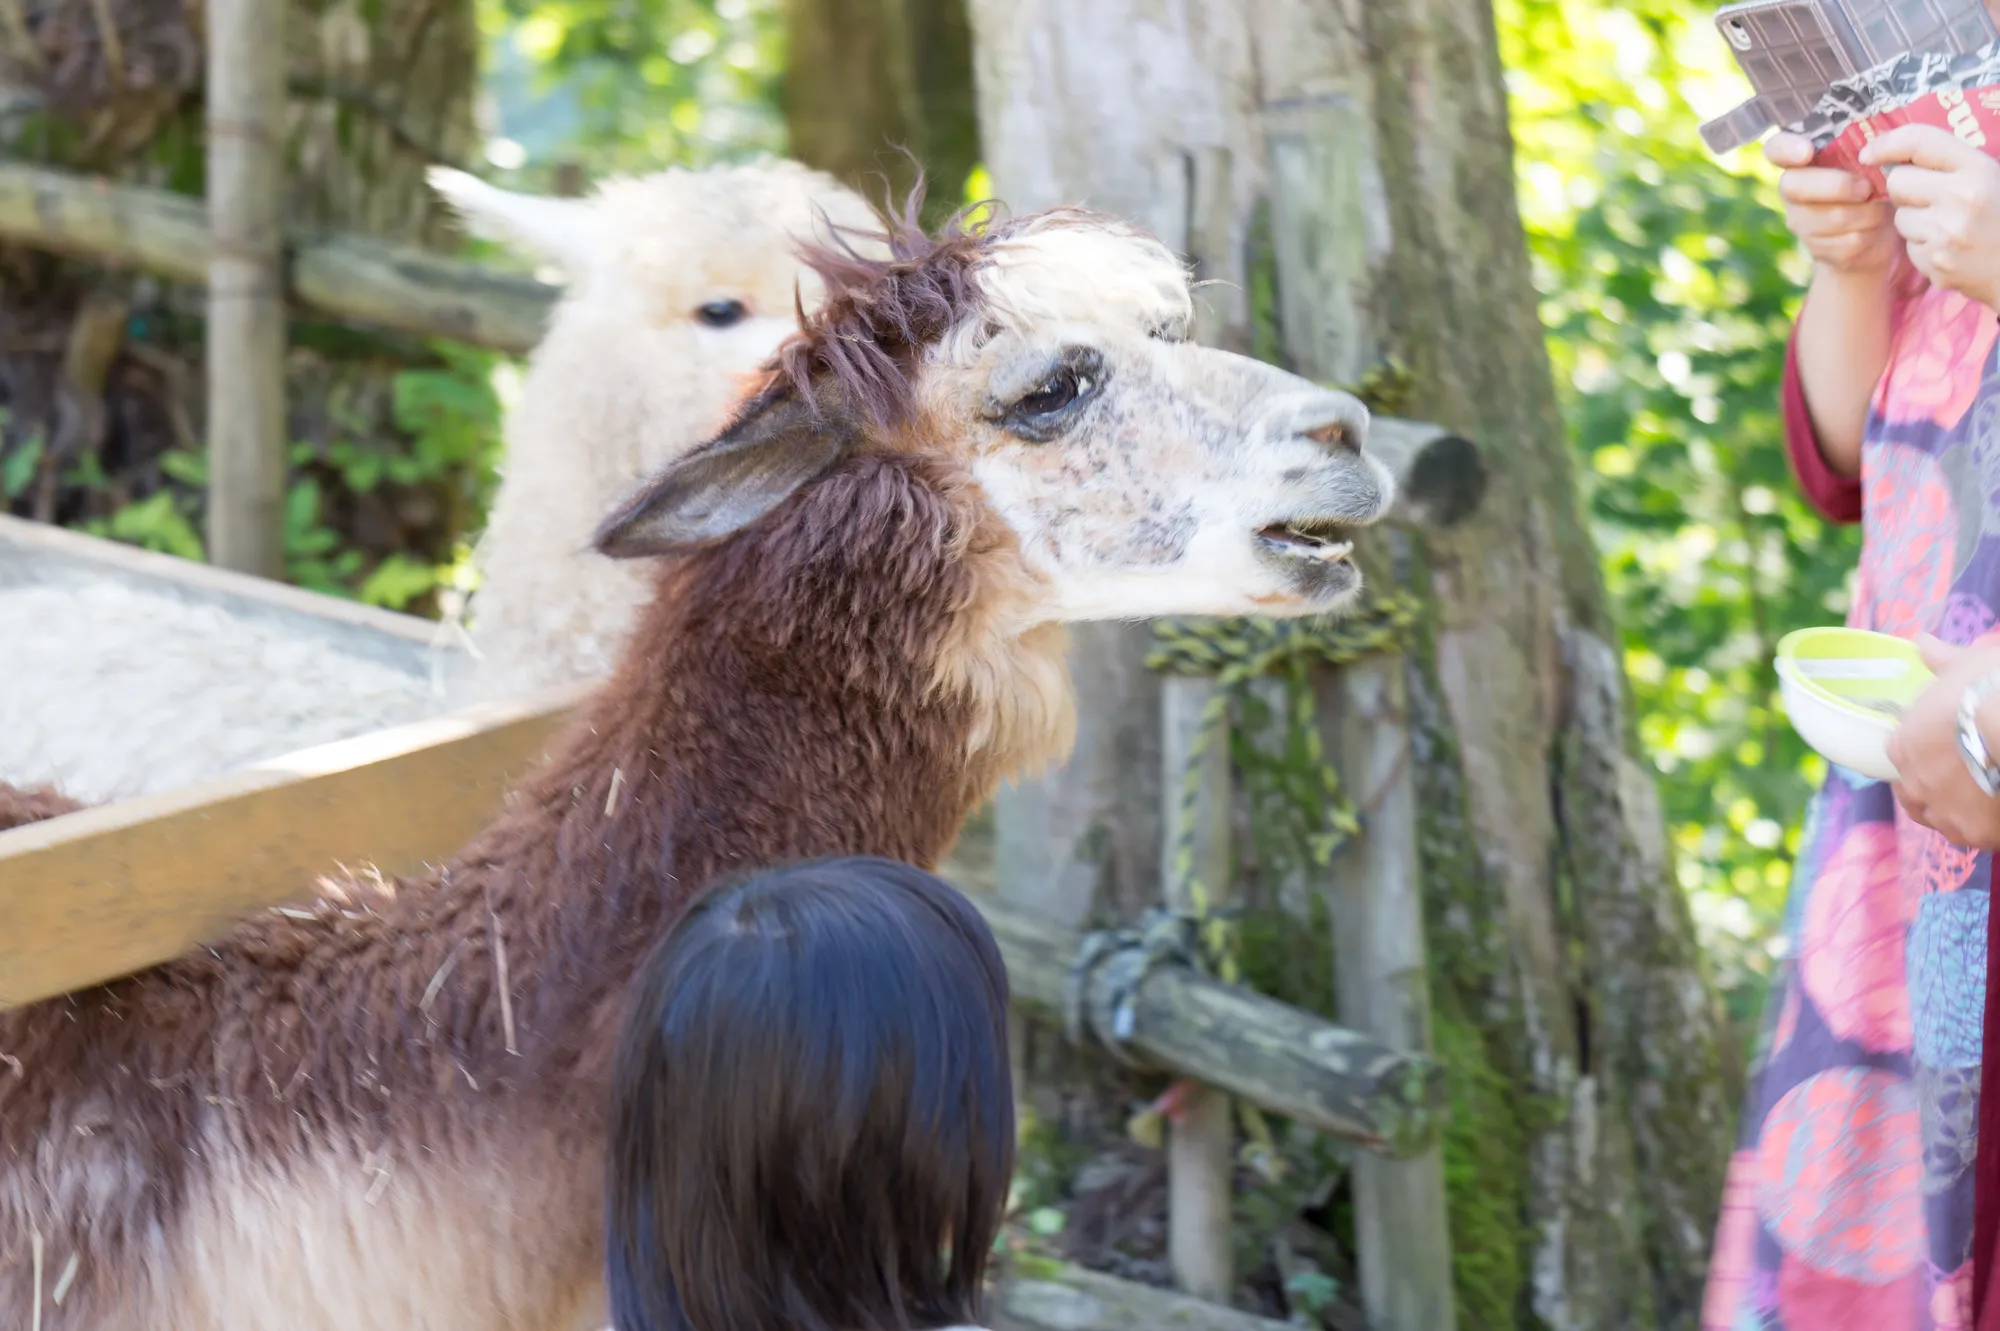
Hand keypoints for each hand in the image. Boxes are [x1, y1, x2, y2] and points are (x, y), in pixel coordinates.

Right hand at [1767, 130, 1899, 274]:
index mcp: (1802, 160)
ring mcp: (1801, 222)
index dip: (1785, 149)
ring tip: (1876, 207)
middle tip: (1866, 187)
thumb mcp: (1873, 159)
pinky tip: (1872, 229)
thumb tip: (1879, 147)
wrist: (1879, 231)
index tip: (1806, 152)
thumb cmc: (1875, 181)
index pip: (1776, 148)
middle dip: (1838, 186)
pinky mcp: (1817, 249)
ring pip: (1833, 216)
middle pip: (1795, 186)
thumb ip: (1869, 148)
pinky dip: (1869, 233)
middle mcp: (1792, 190)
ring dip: (1866, 212)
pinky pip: (1847, 241)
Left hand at [1861, 124, 1999, 309]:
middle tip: (1929, 197)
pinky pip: (1909, 247)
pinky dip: (1923, 247)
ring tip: (1949, 226)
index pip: (1919, 141)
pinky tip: (1950, 248)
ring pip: (1899, 217)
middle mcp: (1961, 197)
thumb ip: (1952, 164)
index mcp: (1978, 169)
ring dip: (1915, 221)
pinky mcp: (1934, 263)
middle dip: (1905, 188)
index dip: (1887, 143)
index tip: (1868, 153)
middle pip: (1897, 182)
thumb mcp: (1991, 177)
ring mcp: (1946, 233)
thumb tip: (1894, 154)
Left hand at [1886, 635, 1999, 846]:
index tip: (1944, 745)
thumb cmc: (1992, 687)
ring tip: (1984, 800)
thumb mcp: (1968, 664)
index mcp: (1903, 745)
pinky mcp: (1979, 835)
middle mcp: (1915, 784)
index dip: (1924, 751)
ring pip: (1945, 821)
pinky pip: (1979, 838)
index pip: (1902, 755)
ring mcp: (1946, 813)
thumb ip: (1943, 659)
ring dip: (1959, 812)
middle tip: (1967, 777)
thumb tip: (1923, 642)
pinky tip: (1999, 815)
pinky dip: (1990, 828)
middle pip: (1917, 794)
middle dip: (1937, 787)